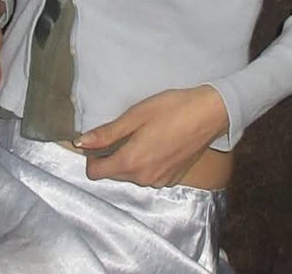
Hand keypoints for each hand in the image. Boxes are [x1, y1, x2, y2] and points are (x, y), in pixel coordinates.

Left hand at [75, 86, 228, 186]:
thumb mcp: (135, 115)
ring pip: (132, 175)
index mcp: (131, 162)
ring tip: (144, 135)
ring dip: (131, 159)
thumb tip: (81, 143)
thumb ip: (107, 133)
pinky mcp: (172, 179)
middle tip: (125, 131)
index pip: (96, 173)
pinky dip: (148, 163)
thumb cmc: (172, 109)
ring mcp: (160, 181)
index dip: (92, 156)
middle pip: (113, 174)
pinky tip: (158, 143)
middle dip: (112, 156)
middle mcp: (144, 178)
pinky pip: (149, 175)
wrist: (210, 114)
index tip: (99, 140)